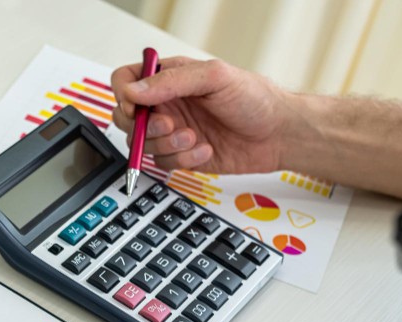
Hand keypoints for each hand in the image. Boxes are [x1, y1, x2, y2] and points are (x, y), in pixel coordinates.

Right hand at [111, 56, 289, 173]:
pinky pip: (161, 163)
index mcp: (170, 78)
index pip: (125, 80)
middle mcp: (166, 105)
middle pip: (125, 118)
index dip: (123, 95)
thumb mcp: (215, 77)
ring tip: (194, 137)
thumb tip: (133, 90)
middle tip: (169, 125)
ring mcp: (171, 132)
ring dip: (167, 144)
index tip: (136, 107)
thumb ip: (171, 81)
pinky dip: (183, 159)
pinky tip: (204, 149)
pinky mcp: (179, 156)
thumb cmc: (255, 99)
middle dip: (144, 126)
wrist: (278, 135)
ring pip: (141, 144)